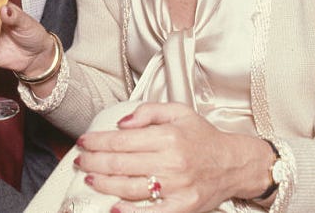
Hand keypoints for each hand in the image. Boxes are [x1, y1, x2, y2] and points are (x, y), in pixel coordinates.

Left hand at [75, 102, 271, 211]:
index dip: (97, 142)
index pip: (121, 140)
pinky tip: (113, 207)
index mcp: (169, 137)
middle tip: (81, 161)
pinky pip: (151, 212)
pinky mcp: (182, 207)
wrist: (234, 164)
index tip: (83, 142)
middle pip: (120, 164)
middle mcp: (171, 162)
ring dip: (104, 184)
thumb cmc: (203, 138)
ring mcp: (176, 188)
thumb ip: (148, 112)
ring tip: (90, 178)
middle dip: (94, 163)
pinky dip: (129, 212)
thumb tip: (121, 123)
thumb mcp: (179, 112)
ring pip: (129, 188)